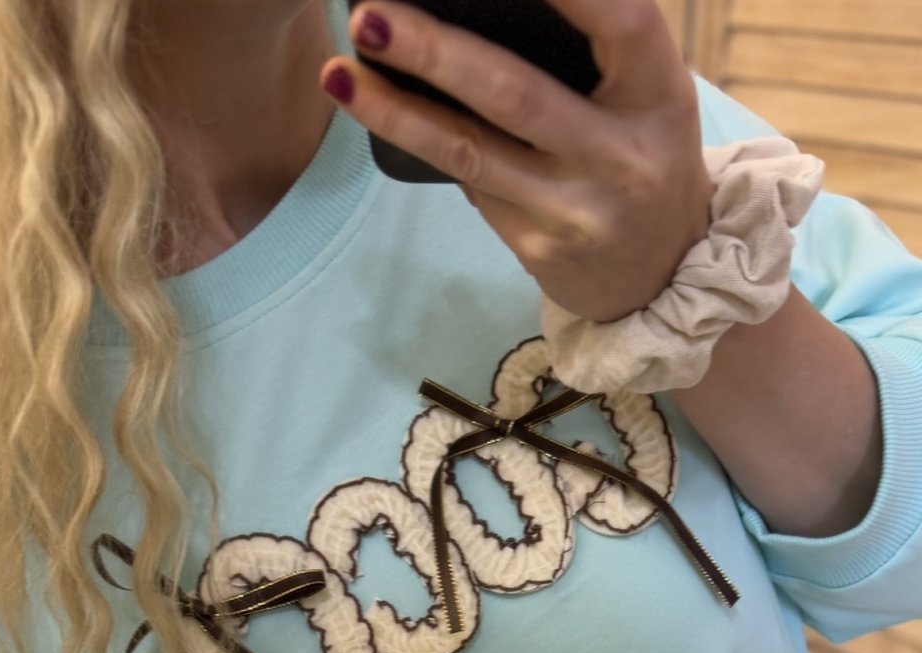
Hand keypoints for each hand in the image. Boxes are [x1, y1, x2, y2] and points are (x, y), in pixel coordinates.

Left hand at [321, 0, 712, 323]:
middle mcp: (620, 156)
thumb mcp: (646, 95)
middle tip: (370, 16)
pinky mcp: (538, 249)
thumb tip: (472, 6)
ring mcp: (575, 210)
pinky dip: (424, 146)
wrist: (661, 276)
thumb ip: (593, 48)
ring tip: (340, 74)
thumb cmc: (642, 157)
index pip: (619, 21)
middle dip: (434, 51)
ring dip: (397, 111)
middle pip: (514, 94)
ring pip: (471, 152)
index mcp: (659, 95)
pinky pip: (471, 187)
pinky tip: (381, 113)